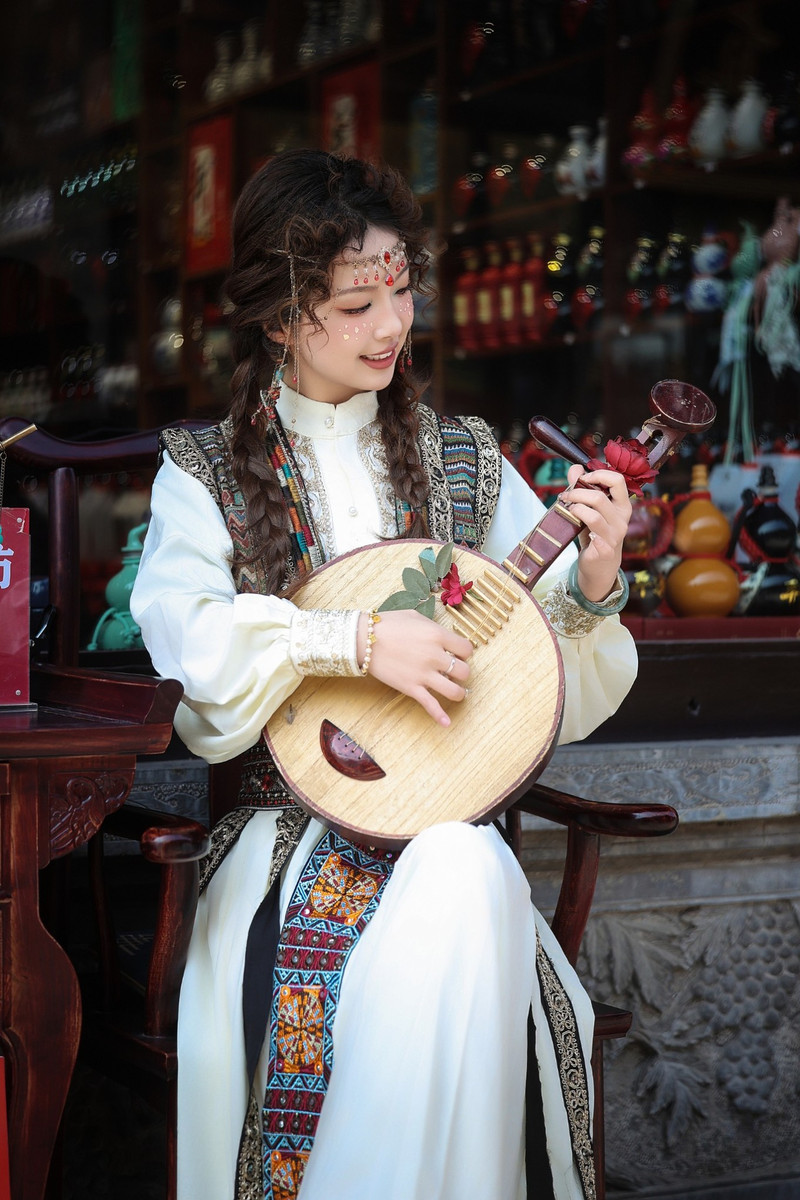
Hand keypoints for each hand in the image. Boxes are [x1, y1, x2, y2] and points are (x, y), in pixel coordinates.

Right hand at [357, 609, 472, 726]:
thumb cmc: (388, 624)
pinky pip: (431, 705)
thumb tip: (443, 637)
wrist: (363, 639)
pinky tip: (446, 723)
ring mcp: (423, 674)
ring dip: (458, 692)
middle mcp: (434, 656)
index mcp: (437, 635)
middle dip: (461, 672)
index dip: (464, 652)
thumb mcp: (415, 617)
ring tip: (454, 690)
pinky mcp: (411, 688)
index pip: (466, 649)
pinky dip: (440, 716)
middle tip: (453, 671)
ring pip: (454, 691)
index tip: (457, 654)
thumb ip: (433, 627)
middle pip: (464, 671)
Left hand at [560, 463, 632, 601]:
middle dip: (577, 493)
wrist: (600, 567)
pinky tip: (575, 525)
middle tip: (565, 496)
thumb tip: (575, 468)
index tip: (583, 478)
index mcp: (622, 506)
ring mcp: (615, 535)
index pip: (618, 480)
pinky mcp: (605, 549)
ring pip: (594, 514)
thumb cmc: (595, 535)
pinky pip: (593, 533)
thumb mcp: (590, 510)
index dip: (598, 474)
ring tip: (568, 509)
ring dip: (575, 508)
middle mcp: (622, 519)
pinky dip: (582, 525)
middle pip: (599, 497)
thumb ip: (582, 488)